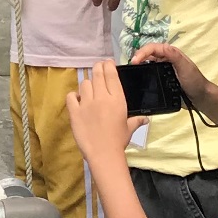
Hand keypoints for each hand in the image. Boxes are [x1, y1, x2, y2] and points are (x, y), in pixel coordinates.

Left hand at [66, 61, 144, 176]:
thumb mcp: (129, 128)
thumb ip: (137, 120)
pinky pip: (71, 96)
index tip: (108, 63)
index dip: (109, 66)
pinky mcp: (74, 112)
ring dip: (87, 84)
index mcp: (117, 100)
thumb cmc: (118, 141)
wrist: (104, 154)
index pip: (111, 75)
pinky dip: (73, 96)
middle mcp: (102, 98)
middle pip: (97, 74)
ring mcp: (87, 104)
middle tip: (98, 67)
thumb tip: (146, 119)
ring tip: (89, 89)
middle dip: (98, 67)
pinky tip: (77, 99)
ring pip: (84, 84)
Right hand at [131, 42, 217, 121]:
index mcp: (171, 53)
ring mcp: (162, 69)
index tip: (134, 61)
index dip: (142, 52)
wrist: (200, 98)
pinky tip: (138, 79)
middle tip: (130, 66)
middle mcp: (165, 59)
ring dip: (139, 65)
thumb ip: (174, 56)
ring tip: (132, 72)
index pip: (153, 48)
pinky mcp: (161, 78)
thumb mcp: (186, 68)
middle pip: (148, 54)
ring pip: (147, 63)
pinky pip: (149, 73)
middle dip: (138, 57)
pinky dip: (142, 73)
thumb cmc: (194, 81)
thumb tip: (162, 46)